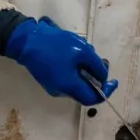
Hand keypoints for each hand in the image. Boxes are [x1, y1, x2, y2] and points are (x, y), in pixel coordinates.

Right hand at [2, 16, 116, 105]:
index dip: (106, 91)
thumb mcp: (82, 51)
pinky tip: (76, 54)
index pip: (92, 99)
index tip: (113, 80)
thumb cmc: (55, 45)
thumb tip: (103, 77)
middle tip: (100, 61)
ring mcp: (53, 85)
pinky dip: (76, 69)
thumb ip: (97, 66)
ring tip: (87, 53)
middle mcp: (61, 91)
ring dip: (86, 70)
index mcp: (69, 87)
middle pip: (85, 90)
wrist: (26, 40)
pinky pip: (68, 78)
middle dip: (96, 76)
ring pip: (77, 83)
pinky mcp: (48, 78)